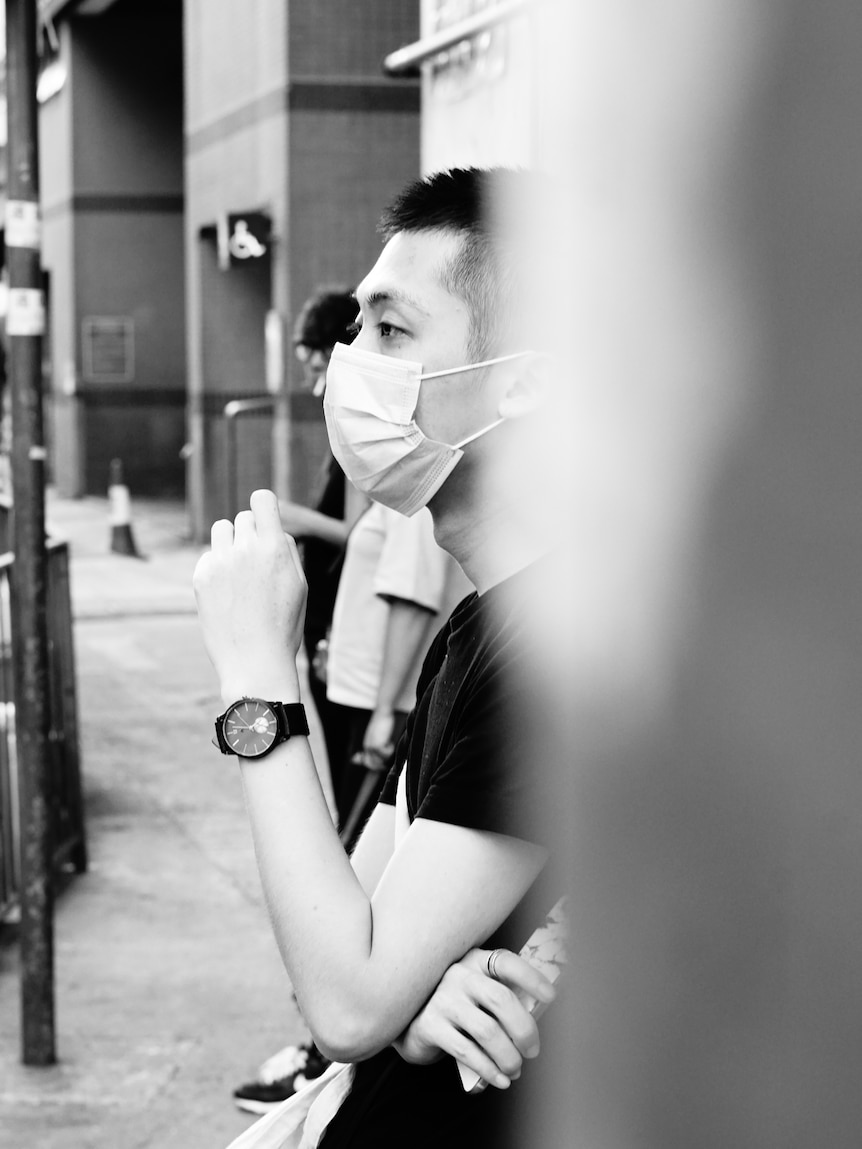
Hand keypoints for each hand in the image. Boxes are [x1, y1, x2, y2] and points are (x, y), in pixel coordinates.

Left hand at [193, 489, 306, 704]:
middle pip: (244, 518)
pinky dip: (217, 567)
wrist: (254, 662)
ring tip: (239, 570)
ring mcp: (220, 563)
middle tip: (257, 562)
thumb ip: (285, 550)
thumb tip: (272, 527)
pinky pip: (209, 556)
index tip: (265, 519)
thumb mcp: (299, 585)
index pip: (262, 499)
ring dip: (231, 542)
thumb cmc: (283, 625)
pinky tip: (227, 593)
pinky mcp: (201, 577)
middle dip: (251, 533)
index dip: (264, 506)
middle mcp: (245, 550)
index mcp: (274, 549)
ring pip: (221, 529)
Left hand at [362, 708, 395, 769]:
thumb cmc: (383, 721)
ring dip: (386, 757)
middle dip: (380, 766)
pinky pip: (384, 755)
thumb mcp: (379, 733)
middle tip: (389, 760)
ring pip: (378, 761)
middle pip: (371, 765)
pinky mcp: (376, 745)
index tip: (383, 764)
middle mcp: (367, 746)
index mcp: (367, 744)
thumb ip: (379, 742)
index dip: (374, 765)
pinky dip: (389, 751)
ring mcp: (371, 746)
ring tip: (391, 747)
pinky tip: (391, 742)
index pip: (366, 761)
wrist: (383, 713)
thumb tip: (384, 749)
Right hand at [392, 948, 554, 1089]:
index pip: (507, 962)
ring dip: (508, 1056)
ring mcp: (441, 999)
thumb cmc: (458, 1007)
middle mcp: (458, 974)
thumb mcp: (477, 993)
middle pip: (501, 999)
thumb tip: (535, 1023)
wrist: (411, 1022)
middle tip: (532, 1051)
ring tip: (516, 1069)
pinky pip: (467, 1052)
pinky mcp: (429, 1026)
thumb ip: (500, 999)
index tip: (551, 996)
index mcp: (475, 961)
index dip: (531, 978)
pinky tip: (501, 1080)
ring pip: (487, 1030)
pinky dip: (489, 1070)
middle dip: (524, 1029)